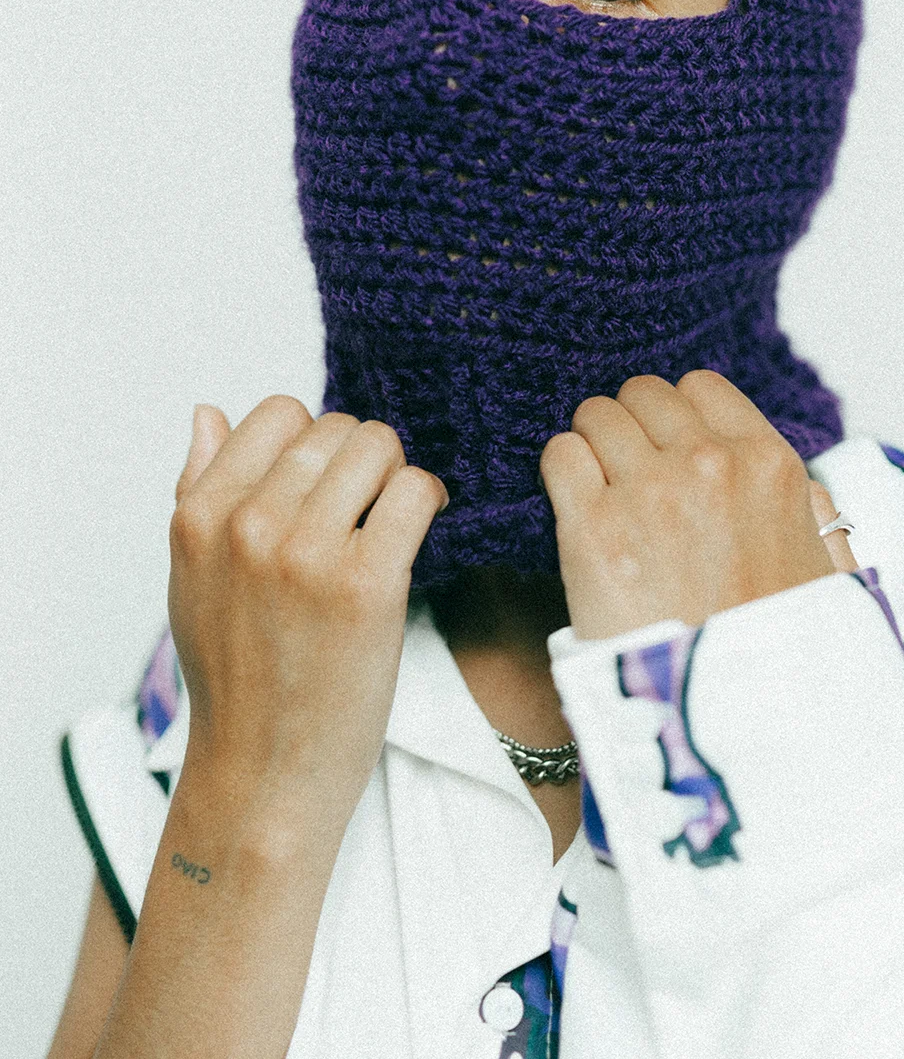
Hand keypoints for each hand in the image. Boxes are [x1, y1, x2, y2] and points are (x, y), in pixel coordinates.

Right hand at [168, 396, 448, 832]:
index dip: (314, 440)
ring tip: (393, 517)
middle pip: (336, 427)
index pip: (278, 413)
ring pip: (380, 447)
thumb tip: (208, 412)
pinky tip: (420, 530)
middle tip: (369, 504)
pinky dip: (429, 501)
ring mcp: (308, 553)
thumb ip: (196, 490)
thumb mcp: (190, 579)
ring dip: (397, 475)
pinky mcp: (367, 584)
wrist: (262, 775)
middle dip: (362, 458)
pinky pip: (416, 492)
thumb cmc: (234, 679)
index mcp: (201, 516)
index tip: (329, 480)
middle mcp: (249, 525)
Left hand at [539, 370, 854, 640]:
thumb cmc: (779, 656)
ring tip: (599, 491)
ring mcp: (647, 492)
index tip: (668, 447)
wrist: (732, 724)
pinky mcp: (591, 530)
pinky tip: (574, 508)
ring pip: (595, 415)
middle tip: (627, 472)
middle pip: (642, 394)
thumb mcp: (832, 573)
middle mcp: (708, 465)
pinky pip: (558, 455)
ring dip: (592, 445)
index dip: (678, 416)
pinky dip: (560, 471)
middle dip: (631, 426)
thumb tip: (803, 487)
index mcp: (769, 466)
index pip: (700, 386)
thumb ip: (817, 516)